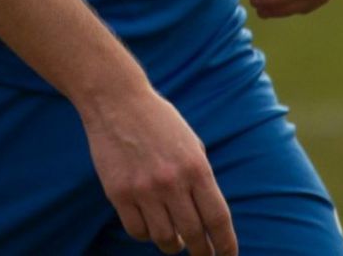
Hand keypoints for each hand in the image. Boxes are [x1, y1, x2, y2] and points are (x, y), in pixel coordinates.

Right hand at [79, 81, 237, 254]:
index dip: (225, 245)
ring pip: (165, 239)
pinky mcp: (119, 194)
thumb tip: (208, 219)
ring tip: (176, 240)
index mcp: (195, 167)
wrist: (117, 101)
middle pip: (194, 235)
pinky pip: (138, 231)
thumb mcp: (191, 143)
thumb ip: (200, 178)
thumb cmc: (159, 121)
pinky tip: (151, 225)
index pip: (217, 219)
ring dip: (173, 245)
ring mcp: (144, 189)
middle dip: (202, 252)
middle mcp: (172, 181)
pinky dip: (147, 234)